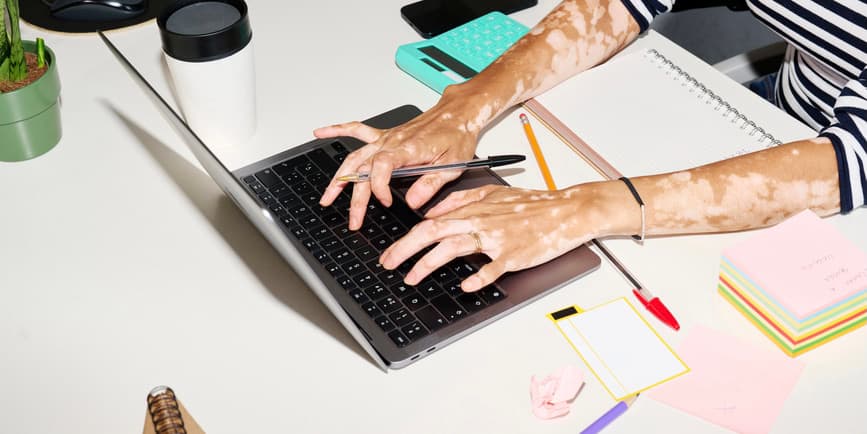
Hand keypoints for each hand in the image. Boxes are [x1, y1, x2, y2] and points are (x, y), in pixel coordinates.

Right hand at [315, 97, 480, 229]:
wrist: (456, 114)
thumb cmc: (456, 135)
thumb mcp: (453, 164)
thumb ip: (431, 184)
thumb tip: (413, 201)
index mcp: (408, 149)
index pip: (381, 168)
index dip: (378, 188)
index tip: (384, 202)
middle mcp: (392, 142)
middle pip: (364, 170)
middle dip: (355, 198)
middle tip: (354, 220)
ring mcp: (386, 138)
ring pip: (355, 157)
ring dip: (339, 177)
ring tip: (328, 196)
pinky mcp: (385, 135)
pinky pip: (357, 130)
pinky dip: (337, 130)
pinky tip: (320, 133)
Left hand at [379, 184, 611, 291]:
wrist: (565, 211)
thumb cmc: (531, 204)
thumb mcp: (492, 193)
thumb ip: (461, 200)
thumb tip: (433, 210)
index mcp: (473, 209)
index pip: (429, 223)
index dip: (405, 239)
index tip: (389, 253)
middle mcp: (479, 222)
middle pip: (432, 234)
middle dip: (405, 250)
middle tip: (388, 265)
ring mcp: (495, 239)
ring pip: (453, 249)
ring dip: (427, 264)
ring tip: (411, 278)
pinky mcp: (513, 255)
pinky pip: (491, 268)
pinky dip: (477, 277)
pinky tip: (464, 286)